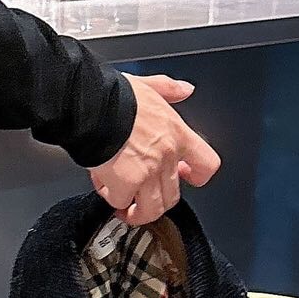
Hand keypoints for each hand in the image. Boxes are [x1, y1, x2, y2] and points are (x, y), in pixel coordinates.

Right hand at [88, 73, 219, 226]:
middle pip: (174, 195)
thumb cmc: (115, 96)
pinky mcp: (125, 183)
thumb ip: (168, 89)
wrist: (92, 105)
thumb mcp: (147, 86)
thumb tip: (184, 89)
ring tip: (125, 208)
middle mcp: (167, 157)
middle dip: (158, 201)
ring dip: (137, 211)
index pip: (206, 164)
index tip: (186, 177)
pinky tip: (103, 185)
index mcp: (176, 133)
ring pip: (152, 208)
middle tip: (144, 198)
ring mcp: (148, 173)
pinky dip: (111, 197)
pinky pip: (121, 201)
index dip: (197, 176)